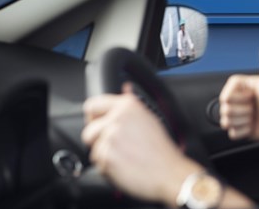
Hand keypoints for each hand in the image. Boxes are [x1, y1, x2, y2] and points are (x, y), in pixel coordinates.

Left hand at [82, 83, 199, 205]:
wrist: (169, 172)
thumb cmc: (162, 148)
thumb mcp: (150, 117)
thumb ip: (132, 103)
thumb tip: (125, 87)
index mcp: (128, 106)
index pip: (93, 105)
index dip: (93, 118)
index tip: (99, 125)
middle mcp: (117, 118)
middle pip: (89, 131)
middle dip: (97, 142)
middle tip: (116, 147)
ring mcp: (111, 137)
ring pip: (94, 150)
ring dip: (105, 156)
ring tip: (125, 157)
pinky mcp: (107, 156)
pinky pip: (98, 164)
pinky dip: (108, 169)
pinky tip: (125, 166)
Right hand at [219, 34, 258, 140]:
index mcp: (241, 87)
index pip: (225, 96)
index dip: (240, 99)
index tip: (254, 96)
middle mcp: (238, 99)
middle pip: (225, 110)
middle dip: (243, 111)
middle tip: (256, 107)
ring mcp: (238, 114)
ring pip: (226, 122)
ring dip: (243, 122)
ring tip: (255, 116)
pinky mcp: (240, 128)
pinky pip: (231, 134)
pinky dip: (243, 132)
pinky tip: (253, 126)